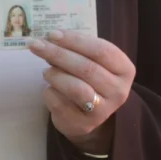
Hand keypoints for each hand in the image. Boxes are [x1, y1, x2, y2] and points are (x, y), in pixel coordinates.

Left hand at [28, 30, 135, 152]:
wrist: (86, 114)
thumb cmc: (88, 78)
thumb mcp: (90, 59)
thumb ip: (77, 48)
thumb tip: (50, 38)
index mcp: (124, 70)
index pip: (102, 50)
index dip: (75, 40)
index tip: (52, 34)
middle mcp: (118, 91)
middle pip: (87, 68)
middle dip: (58, 54)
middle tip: (36, 45)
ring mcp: (103, 111)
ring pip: (76, 88)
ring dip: (55, 74)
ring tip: (45, 71)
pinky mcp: (83, 124)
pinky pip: (60, 103)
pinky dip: (49, 92)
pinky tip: (50, 88)